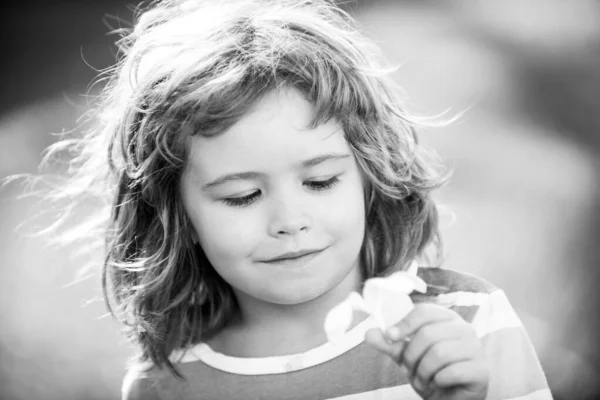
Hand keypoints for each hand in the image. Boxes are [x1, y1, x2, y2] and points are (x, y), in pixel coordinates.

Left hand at [364, 304, 488, 399]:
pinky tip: (438, 384)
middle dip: (411, 356)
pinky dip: (438, 381)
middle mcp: (464, 328)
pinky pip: (452, 372)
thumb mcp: (406, 355)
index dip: (403, 324)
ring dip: (423, 371)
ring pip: (439, 353)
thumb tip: (368, 334)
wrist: (451, 396)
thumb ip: (390, 344)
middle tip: (409, 369)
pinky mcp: (481, 370)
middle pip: (428, 334)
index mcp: (446, 318)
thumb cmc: (430, 370)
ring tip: (422, 379)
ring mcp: (476, 348)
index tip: (389, 337)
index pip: (424, 311)